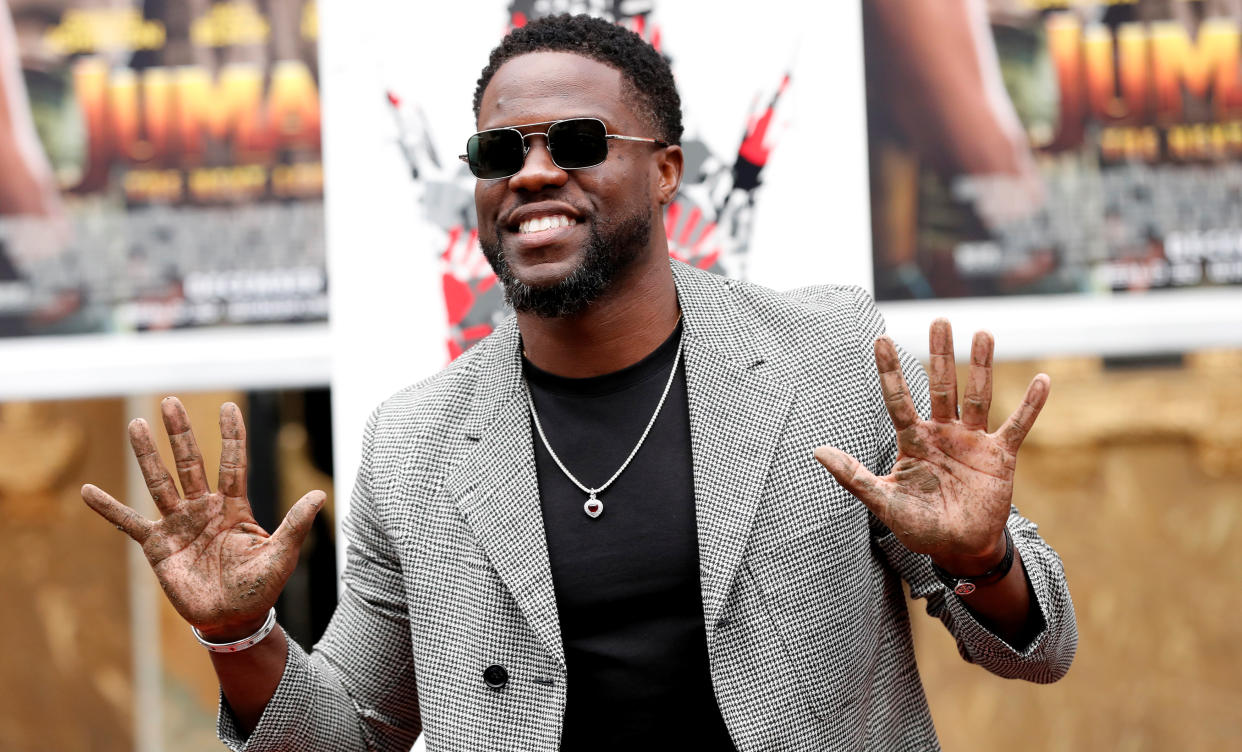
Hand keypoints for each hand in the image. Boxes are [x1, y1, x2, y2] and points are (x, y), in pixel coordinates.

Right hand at [81, 397, 323, 639]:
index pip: (233, 462)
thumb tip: (321, 493)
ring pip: (160, 482)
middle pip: (191, 462)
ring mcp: (179, 524)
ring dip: (147, 455)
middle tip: (171, 401)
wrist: (233, 619)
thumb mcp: (281, 554)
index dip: (232, 435)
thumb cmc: (260, 586)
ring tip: (136, 425)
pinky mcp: (157, 545)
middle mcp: (204, 508)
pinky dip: (109, 508)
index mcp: (234, 507)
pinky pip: (129, 522)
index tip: (229, 406)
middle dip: (181, 433)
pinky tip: (87, 490)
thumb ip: (296, 523)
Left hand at [814, 319, 1047, 573]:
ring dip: (981, 366)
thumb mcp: (883, 502)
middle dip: (940, 355)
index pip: (898, 400)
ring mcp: (972, 441)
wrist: (958, 548)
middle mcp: (942, 433)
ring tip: (982, 333)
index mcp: (913, 441)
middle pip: (940, 386)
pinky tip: (1042, 380)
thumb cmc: (919, 525)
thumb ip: (853, 476)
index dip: (890, 371)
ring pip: (977, 396)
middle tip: (939, 321)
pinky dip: (1031, 405)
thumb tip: (817, 451)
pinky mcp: (999, 455)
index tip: (880, 339)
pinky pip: (1017, 425)